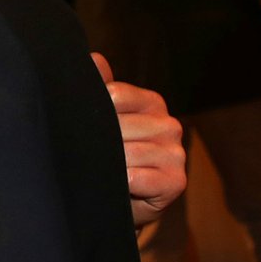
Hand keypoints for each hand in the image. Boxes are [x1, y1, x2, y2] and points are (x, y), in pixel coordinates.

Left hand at [92, 53, 185, 226]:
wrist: (121, 203)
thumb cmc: (109, 156)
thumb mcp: (103, 120)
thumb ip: (100, 88)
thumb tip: (93, 58)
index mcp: (151, 103)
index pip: (114, 95)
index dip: (92, 113)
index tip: (84, 127)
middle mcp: (169, 125)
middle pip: (118, 126)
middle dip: (98, 143)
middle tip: (89, 155)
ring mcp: (176, 153)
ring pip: (127, 153)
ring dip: (108, 164)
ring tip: (102, 170)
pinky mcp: (176, 182)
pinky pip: (138, 177)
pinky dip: (122, 182)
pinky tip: (118, 185)